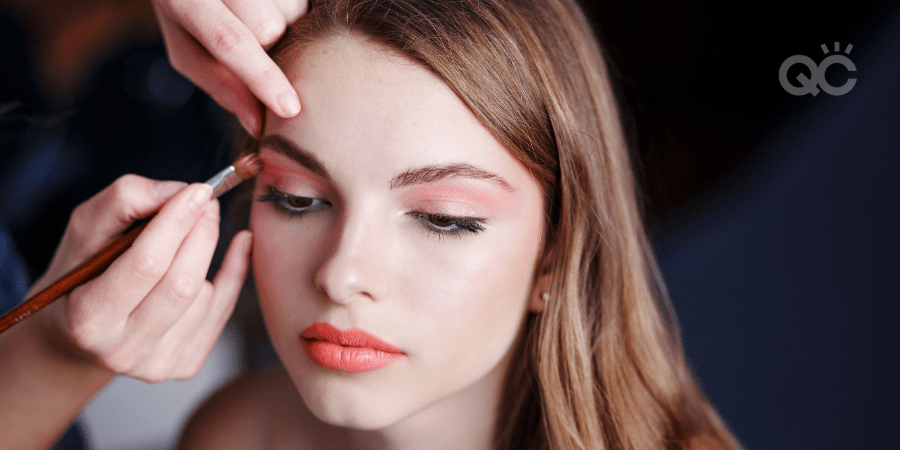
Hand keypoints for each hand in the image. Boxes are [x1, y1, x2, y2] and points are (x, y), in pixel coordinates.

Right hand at [31, 175, 251, 381]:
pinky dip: (233, 273)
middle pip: (182, 284)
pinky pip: (223, 311)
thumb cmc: (82, 274)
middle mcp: (122, 351)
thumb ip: (123, 201)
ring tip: (194, 233)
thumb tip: (177, 191)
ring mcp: (157, 364)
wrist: (79, 334)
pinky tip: (237, 247)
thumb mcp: (84, 230)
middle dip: (201, 233)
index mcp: (88, 318)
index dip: (177, 223)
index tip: (198, 190)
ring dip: (207, 254)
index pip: (146, 265)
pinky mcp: (185, 365)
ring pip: (205, 296)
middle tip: (206, 201)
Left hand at [152, 0, 308, 135]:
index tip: (289, 108)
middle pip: (269, 29)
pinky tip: (269, 4)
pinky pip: (302, 0)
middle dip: (271, 48)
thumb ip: (218, 83)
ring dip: (285, 24)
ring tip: (258, 14)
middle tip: (256, 43)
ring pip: (292, 12)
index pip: (229, 41)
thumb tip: (258, 124)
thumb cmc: (186, 7)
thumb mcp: (185, 45)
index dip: (260, 76)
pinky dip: (290, 8)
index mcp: (185, 0)